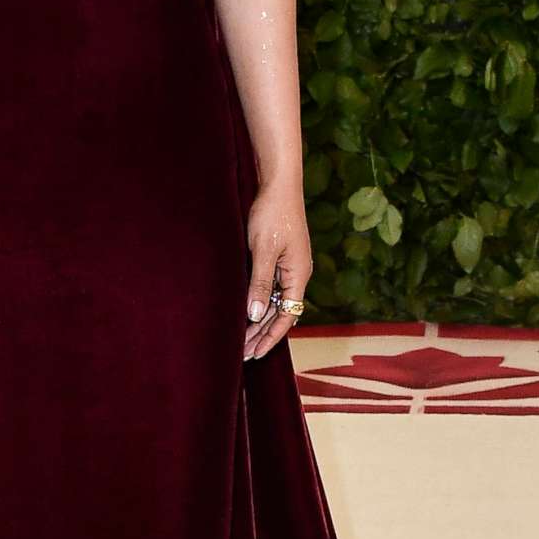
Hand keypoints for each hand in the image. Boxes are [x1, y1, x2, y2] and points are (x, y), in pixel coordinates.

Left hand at [243, 181, 311, 362]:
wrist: (278, 184)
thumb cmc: (272, 214)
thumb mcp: (262, 251)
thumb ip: (259, 284)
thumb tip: (255, 315)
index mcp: (298, 276)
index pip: (286, 318)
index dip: (269, 337)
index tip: (253, 354)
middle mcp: (297, 275)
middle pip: (281, 314)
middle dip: (261, 334)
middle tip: (241, 353)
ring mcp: (289, 267)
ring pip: (275, 303)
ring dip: (259, 321)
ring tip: (241, 339)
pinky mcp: (280, 259)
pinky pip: (271, 289)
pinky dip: (259, 303)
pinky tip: (246, 312)